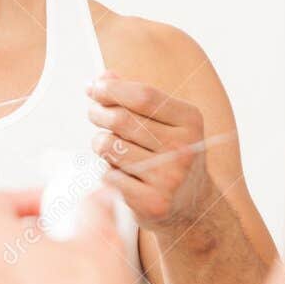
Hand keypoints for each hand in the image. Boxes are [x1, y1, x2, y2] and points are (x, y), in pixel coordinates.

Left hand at [88, 72, 210, 228]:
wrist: (191, 206)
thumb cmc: (170, 155)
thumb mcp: (165, 122)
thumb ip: (136, 98)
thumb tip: (103, 77)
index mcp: (190, 121)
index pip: (144, 96)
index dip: (112, 89)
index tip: (93, 87)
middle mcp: (184, 148)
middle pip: (122, 120)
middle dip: (98, 113)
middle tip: (93, 113)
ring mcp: (170, 178)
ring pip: (111, 147)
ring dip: (100, 143)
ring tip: (108, 146)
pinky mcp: (153, 202)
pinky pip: (110, 176)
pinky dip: (108, 171)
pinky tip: (123, 174)